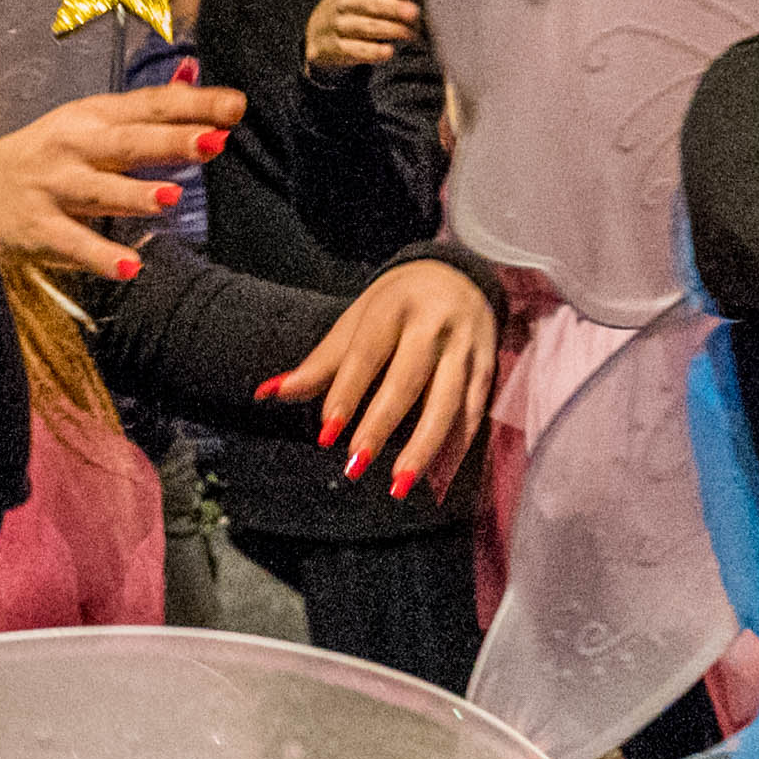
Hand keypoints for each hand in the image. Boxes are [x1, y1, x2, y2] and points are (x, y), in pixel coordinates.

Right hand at [0, 85, 240, 281]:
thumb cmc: (43, 157)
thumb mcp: (86, 124)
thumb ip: (142, 111)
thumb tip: (194, 77)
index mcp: (92, 117)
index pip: (149, 106)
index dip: (193, 105)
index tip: (236, 107)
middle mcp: (73, 146)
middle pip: (128, 142)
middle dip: (170, 141)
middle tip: (214, 142)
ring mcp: (53, 187)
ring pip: (98, 191)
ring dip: (134, 193)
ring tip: (170, 197)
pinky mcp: (37, 228)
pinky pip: (71, 243)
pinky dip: (99, 256)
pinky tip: (130, 267)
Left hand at [259, 257, 496, 497]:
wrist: (457, 275)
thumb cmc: (395, 306)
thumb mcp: (356, 322)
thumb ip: (319, 364)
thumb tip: (269, 393)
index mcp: (394, 307)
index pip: (366, 355)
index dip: (345, 395)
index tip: (326, 434)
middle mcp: (433, 324)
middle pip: (407, 381)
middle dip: (380, 426)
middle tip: (355, 465)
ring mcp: (466, 345)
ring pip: (447, 402)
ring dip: (423, 447)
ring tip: (398, 483)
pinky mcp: (489, 365)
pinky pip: (473, 411)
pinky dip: (456, 445)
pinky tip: (435, 475)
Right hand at [314, 0, 416, 67]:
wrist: (321, 29)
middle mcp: (344, 0)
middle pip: (370, 4)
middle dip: (393, 9)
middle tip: (414, 14)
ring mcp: (337, 24)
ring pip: (364, 27)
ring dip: (390, 31)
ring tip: (411, 35)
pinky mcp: (333, 47)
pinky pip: (353, 50)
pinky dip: (371, 52)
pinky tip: (388, 52)